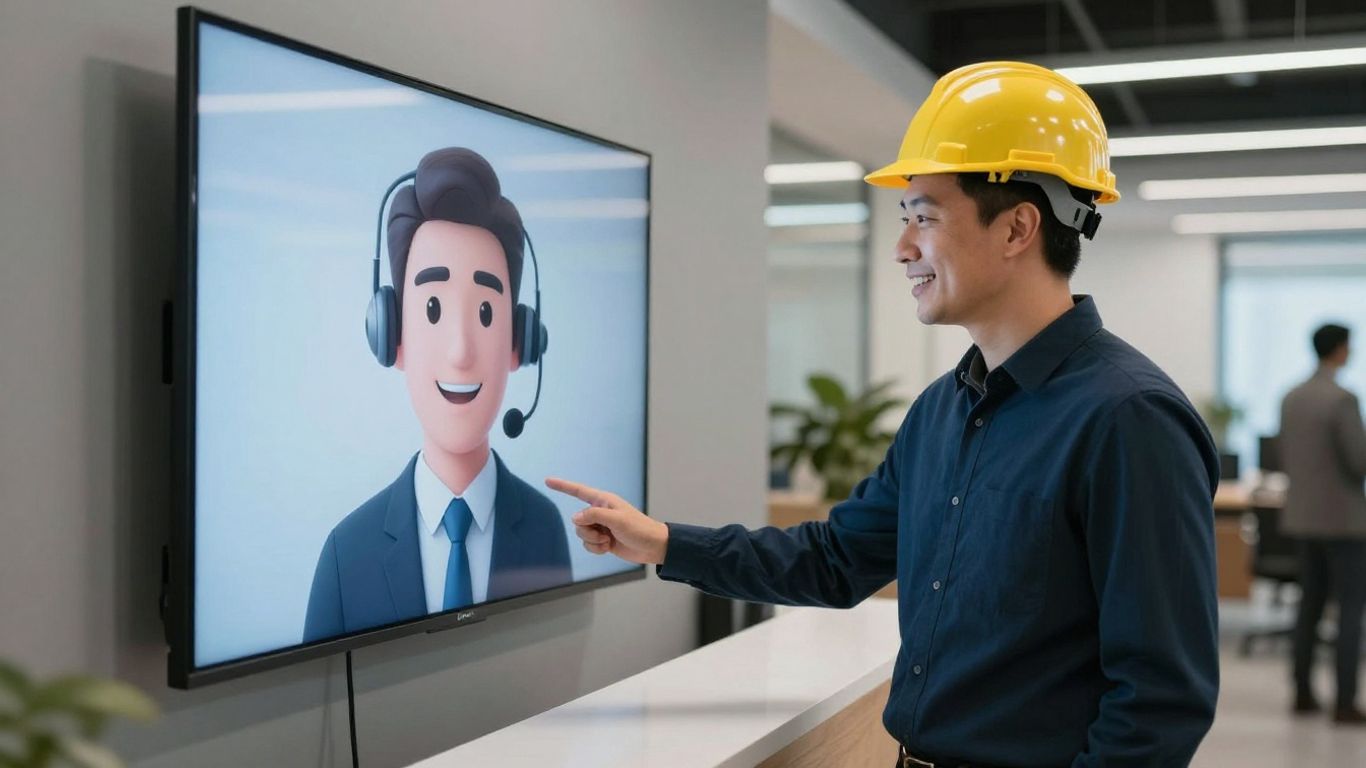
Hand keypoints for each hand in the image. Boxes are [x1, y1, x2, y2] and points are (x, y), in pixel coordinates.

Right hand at [545, 477, 667, 564]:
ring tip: (608, 541)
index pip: (578, 491)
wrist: (652, 546)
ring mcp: (601, 527)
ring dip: (592, 541)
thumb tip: (576, 518)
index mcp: (603, 501)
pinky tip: (608, 548)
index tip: (547, 480)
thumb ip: (594, 515)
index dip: (562, 486)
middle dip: (586, 531)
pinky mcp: (602, 540)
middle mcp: (600, 512)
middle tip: (604, 534)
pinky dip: (596, 549)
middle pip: (578, 520)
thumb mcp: (616, 519)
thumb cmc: (639, 529)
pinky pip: (588, 545)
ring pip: (581, 534)